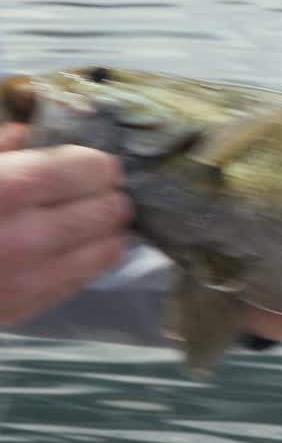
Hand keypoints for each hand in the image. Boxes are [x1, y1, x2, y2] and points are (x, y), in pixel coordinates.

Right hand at [0, 124, 131, 325]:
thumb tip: (28, 134)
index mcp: (10, 189)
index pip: (86, 170)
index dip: (99, 164)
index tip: (100, 161)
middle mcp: (28, 236)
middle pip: (103, 211)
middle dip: (111, 196)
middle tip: (110, 189)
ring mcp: (29, 279)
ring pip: (102, 252)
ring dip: (111, 231)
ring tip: (108, 219)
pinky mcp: (24, 308)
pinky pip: (77, 282)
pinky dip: (91, 262)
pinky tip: (89, 250)